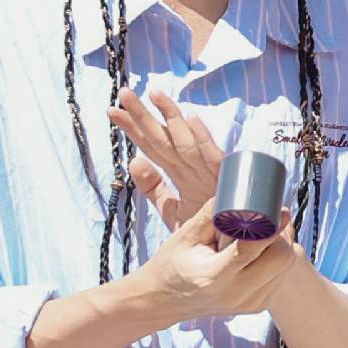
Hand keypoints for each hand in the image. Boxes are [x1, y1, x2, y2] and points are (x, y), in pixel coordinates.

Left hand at [111, 88, 226, 229]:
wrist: (235, 254)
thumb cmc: (208, 232)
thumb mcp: (172, 210)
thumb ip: (153, 188)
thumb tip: (133, 161)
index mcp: (182, 173)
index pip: (153, 146)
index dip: (134, 129)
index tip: (112, 111)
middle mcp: (195, 169)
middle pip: (165, 138)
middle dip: (145, 115)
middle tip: (124, 93)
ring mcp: (211, 174)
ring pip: (186, 143)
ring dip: (170, 117)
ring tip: (153, 93)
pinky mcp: (227, 184)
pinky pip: (214, 160)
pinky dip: (204, 139)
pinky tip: (191, 118)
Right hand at [137, 207, 299, 324]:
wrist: (165, 300)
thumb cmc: (172, 263)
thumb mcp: (186, 235)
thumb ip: (213, 213)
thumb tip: (240, 192)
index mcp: (215, 277)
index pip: (255, 247)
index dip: (272, 225)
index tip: (279, 209)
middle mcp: (236, 294)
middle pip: (281, 259)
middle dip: (280, 235)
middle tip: (273, 218)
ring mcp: (248, 304)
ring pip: (285, 269)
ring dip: (280, 247)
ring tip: (266, 232)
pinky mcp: (256, 307)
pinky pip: (279, 278)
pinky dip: (276, 261)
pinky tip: (262, 250)